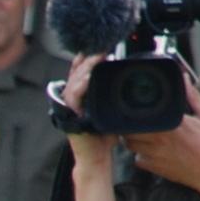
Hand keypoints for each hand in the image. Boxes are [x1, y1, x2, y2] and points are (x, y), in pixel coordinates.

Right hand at [61, 54, 116, 171]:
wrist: (97, 158)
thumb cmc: (105, 136)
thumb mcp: (113, 109)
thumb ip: (115, 94)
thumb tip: (130, 79)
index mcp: (82, 93)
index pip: (82, 69)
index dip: (90, 55)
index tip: (104, 43)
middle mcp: (73, 97)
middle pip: (78, 70)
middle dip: (89, 56)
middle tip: (103, 43)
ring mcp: (69, 105)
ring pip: (75, 79)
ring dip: (87, 66)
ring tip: (99, 55)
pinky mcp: (69, 114)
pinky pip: (74, 95)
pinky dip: (82, 84)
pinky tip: (90, 76)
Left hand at [128, 78, 199, 196]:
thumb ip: (191, 97)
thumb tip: (185, 79)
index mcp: (172, 122)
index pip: (142, 113)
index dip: (136, 111)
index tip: (137, 110)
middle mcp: (160, 137)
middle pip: (130, 129)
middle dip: (130, 126)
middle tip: (137, 123)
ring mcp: (155, 153)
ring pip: (130, 144)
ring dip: (133, 140)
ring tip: (142, 136)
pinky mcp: (155, 168)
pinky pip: (137, 160)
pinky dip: (140, 156)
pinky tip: (150, 152)